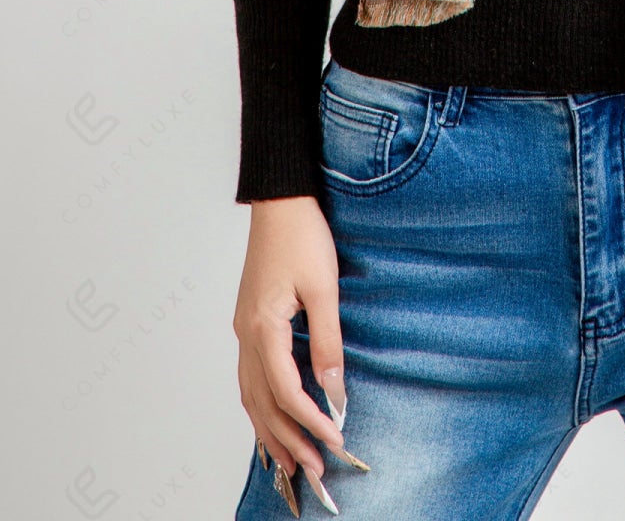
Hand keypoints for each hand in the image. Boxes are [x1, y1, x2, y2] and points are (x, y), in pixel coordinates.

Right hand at [233, 195, 356, 505]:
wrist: (280, 200)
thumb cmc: (302, 235)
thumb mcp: (323, 287)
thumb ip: (327, 340)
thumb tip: (334, 388)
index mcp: (262, 327)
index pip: (286, 391)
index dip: (310, 420)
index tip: (335, 440)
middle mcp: (246, 335)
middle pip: (263, 403)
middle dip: (288, 440)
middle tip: (314, 470)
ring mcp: (243, 331)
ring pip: (251, 396)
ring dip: (270, 430)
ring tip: (290, 462)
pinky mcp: (248, 324)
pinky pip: (250, 379)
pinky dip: (260, 407)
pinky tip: (271, 421)